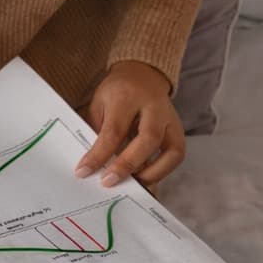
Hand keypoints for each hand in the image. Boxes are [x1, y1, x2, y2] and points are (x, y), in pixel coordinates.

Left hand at [74, 60, 183, 196]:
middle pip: (148, 139)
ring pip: (171, 151)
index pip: (114, 129)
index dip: (99, 154)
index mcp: (127, 96)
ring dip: (152, 173)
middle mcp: (154, 107)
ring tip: (132, 187)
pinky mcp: (178, 131)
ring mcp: (171, 119)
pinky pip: (176, 156)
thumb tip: (90, 165)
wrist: (142, 75)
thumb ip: (95, 130)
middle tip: (108, 182)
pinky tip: (145, 182)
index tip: (84, 171)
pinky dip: (162, 172)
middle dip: (128, 164)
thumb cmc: (116, 92)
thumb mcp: (99, 103)